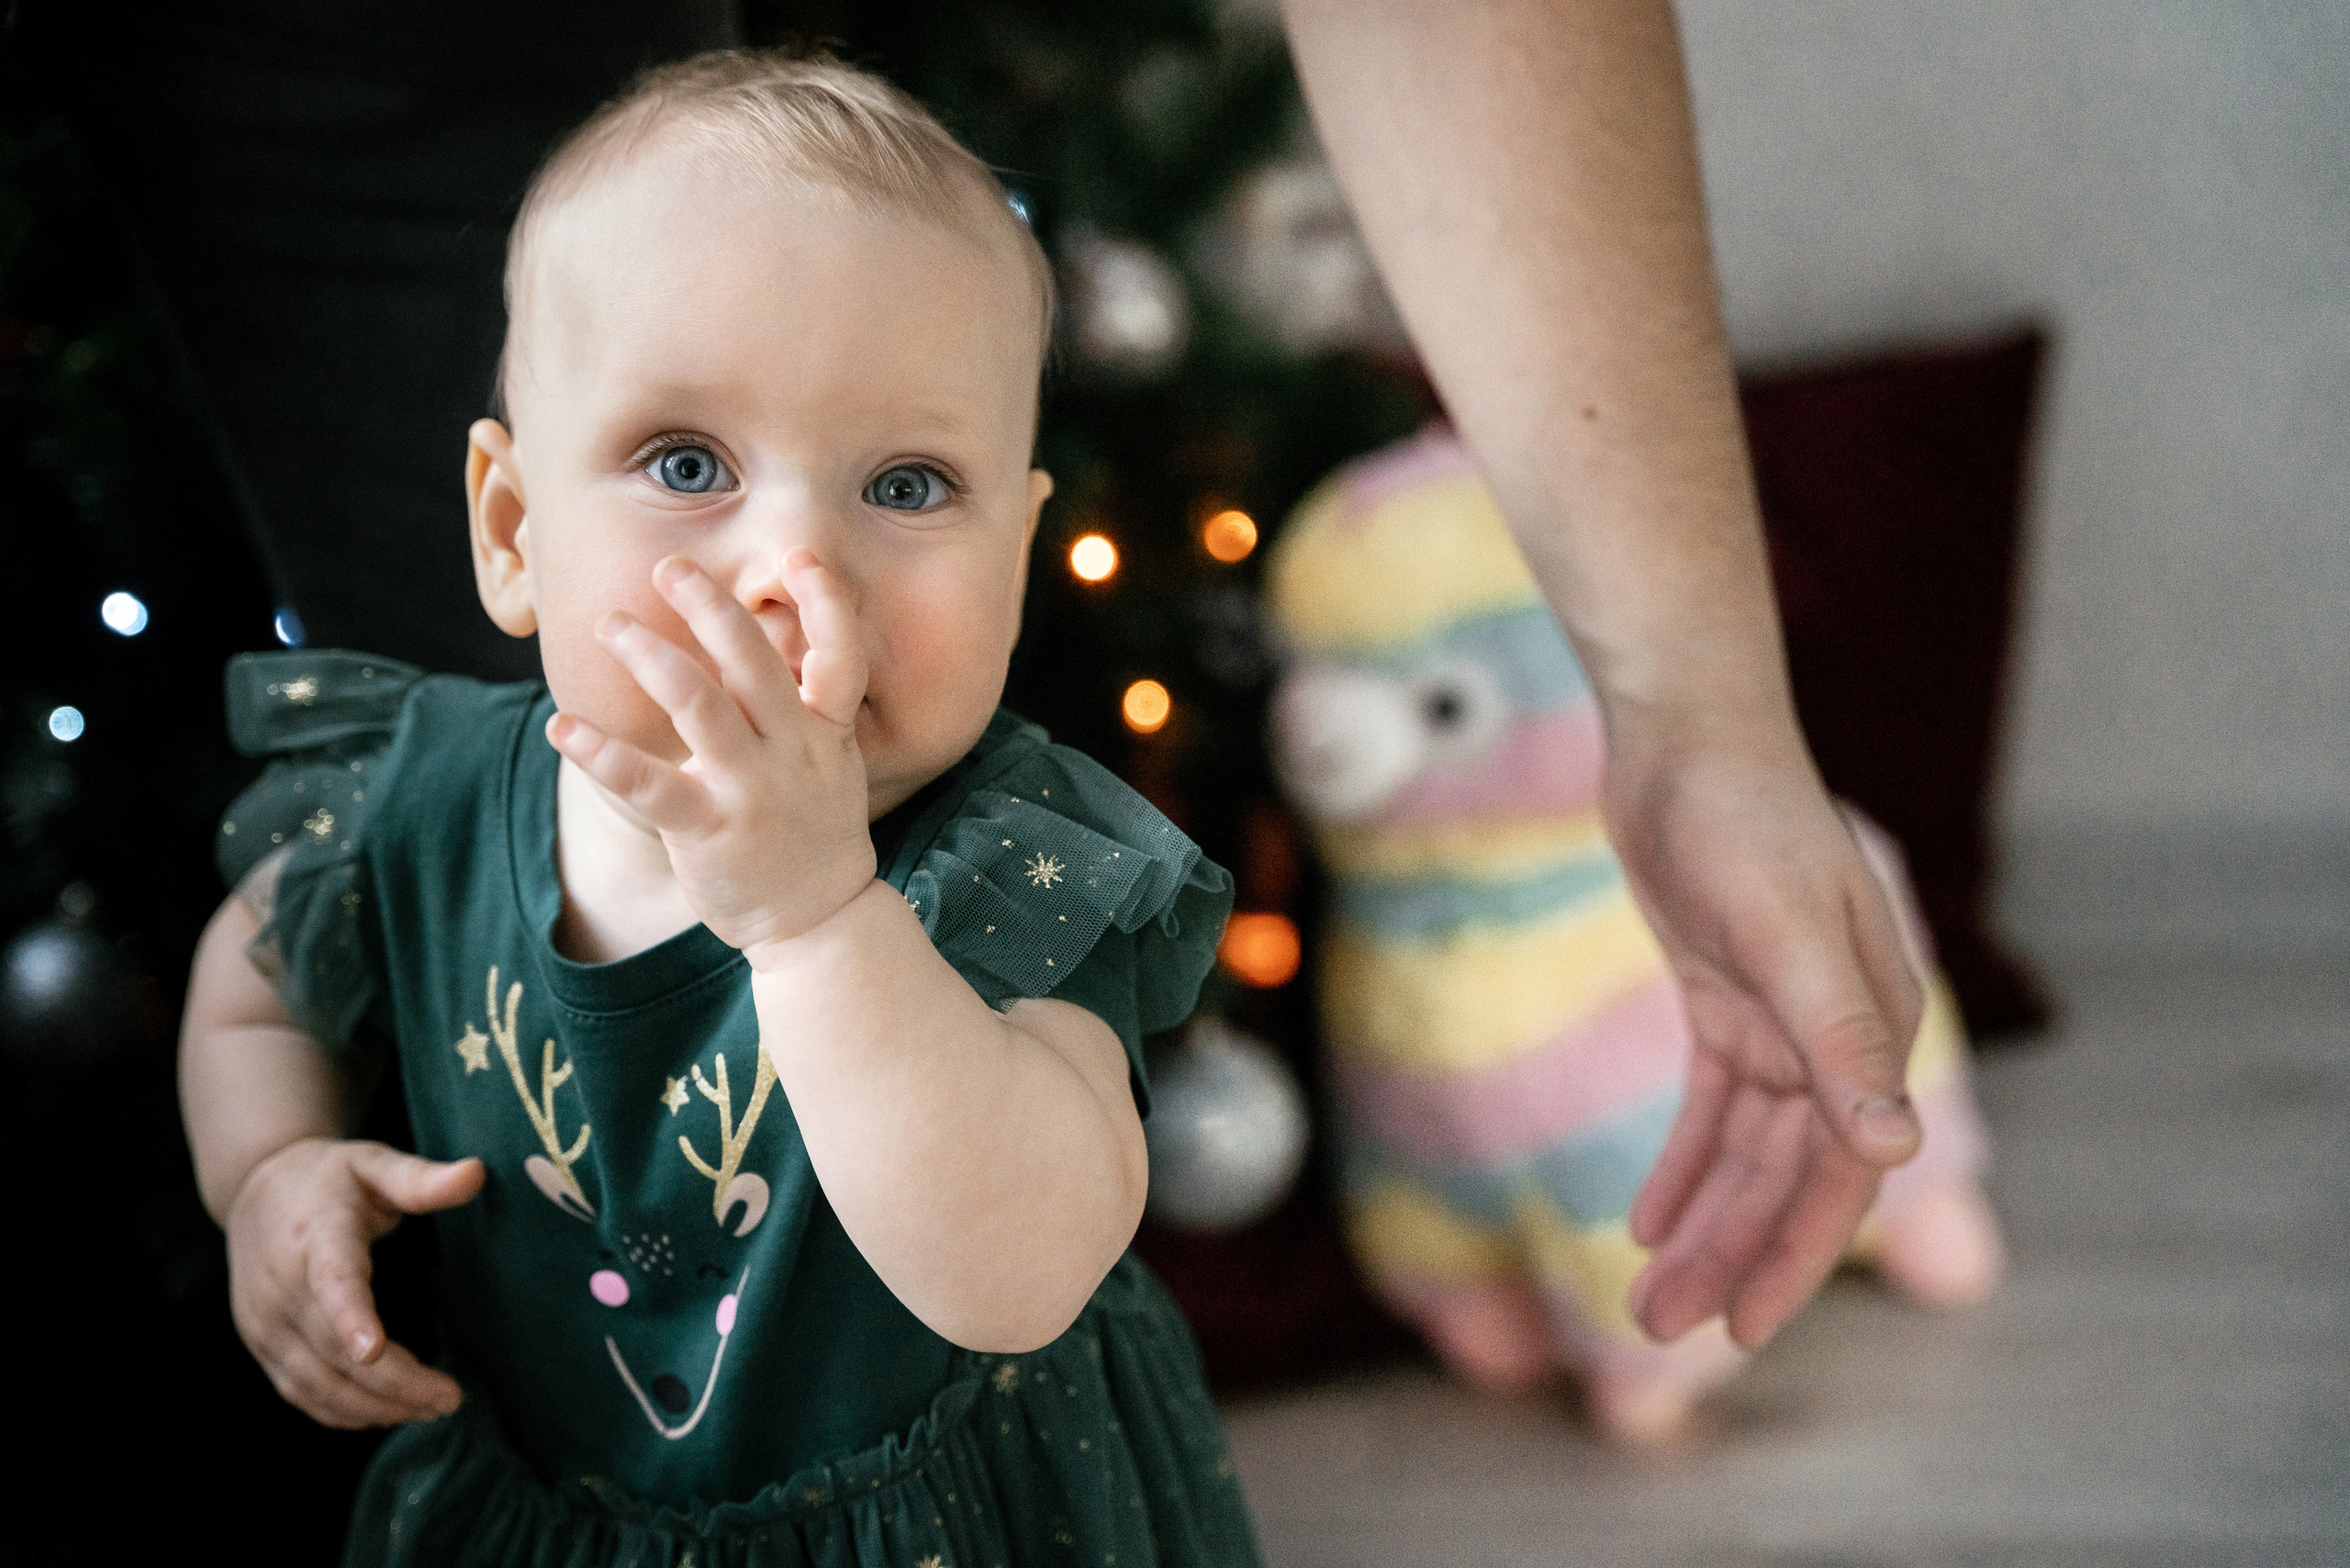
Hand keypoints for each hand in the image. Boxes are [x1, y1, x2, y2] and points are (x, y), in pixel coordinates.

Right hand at [226, 1138, 482, 1427]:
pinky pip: (300, 1392)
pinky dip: (343, 1412)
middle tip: (451, 1398)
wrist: (256, 1191)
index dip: (351, 1317)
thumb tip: (478, 1173)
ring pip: (317, 1382)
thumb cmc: (332, 1178)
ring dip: (375, 1406)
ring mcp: (264, 1322)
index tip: (375, 1350)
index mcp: (315, 1236)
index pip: (332, 1281)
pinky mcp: (260, 1345)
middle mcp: (281, 1286)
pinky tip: (386, 1412)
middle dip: (394, 1382)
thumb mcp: (376, 1164)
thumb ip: (423, 1179)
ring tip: (432, 1409)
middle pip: (334, 1349)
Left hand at [546, 553, 876, 964]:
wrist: (820, 919)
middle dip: (711, 608)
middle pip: (754, 663)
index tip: (796, 559)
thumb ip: (802, 705)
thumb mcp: (830, 762)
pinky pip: (650, 786)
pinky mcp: (709, 831)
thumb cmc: (813, 830)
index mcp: (825, 731)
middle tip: (670, 567)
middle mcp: (793, 751)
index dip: (825, 603)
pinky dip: (603, 755)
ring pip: (701, 707)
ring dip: (651, 658)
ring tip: (609, 625)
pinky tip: (562, 727)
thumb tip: (759, 638)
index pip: (840, 655)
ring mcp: (752, 790)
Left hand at [1609, 721, 1924, 1348]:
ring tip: (1644, 1297)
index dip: (1794, 1254)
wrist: (1685, 735)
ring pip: (1744, 1152)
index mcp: (1878, 1028)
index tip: (1741, 1331)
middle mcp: (1840, 1035)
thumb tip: (1893, 1145)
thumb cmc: (1746, 820)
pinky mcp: (1726, 1000)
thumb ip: (1838, 1043)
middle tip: (1658, 1329)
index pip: (1845, 1172)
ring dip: (1701, 1223)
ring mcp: (1782, 1019)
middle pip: (1789, 1175)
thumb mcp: (1788, 934)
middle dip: (1731, 1255)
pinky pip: (1711, 1107)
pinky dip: (1682, 1162)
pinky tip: (1645, 1218)